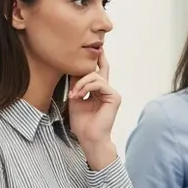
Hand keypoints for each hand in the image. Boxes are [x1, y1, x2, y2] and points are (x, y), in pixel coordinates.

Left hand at [68, 52, 119, 167]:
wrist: (89, 138)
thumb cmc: (83, 123)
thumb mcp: (75, 98)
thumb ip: (76, 84)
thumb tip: (73, 68)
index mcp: (98, 91)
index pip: (98, 72)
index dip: (96, 60)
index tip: (95, 49)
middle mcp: (107, 90)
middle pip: (99, 70)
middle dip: (91, 64)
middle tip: (86, 63)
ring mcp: (111, 93)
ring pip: (96, 76)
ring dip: (81, 83)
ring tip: (73, 94)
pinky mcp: (114, 97)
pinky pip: (100, 83)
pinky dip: (87, 87)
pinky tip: (79, 95)